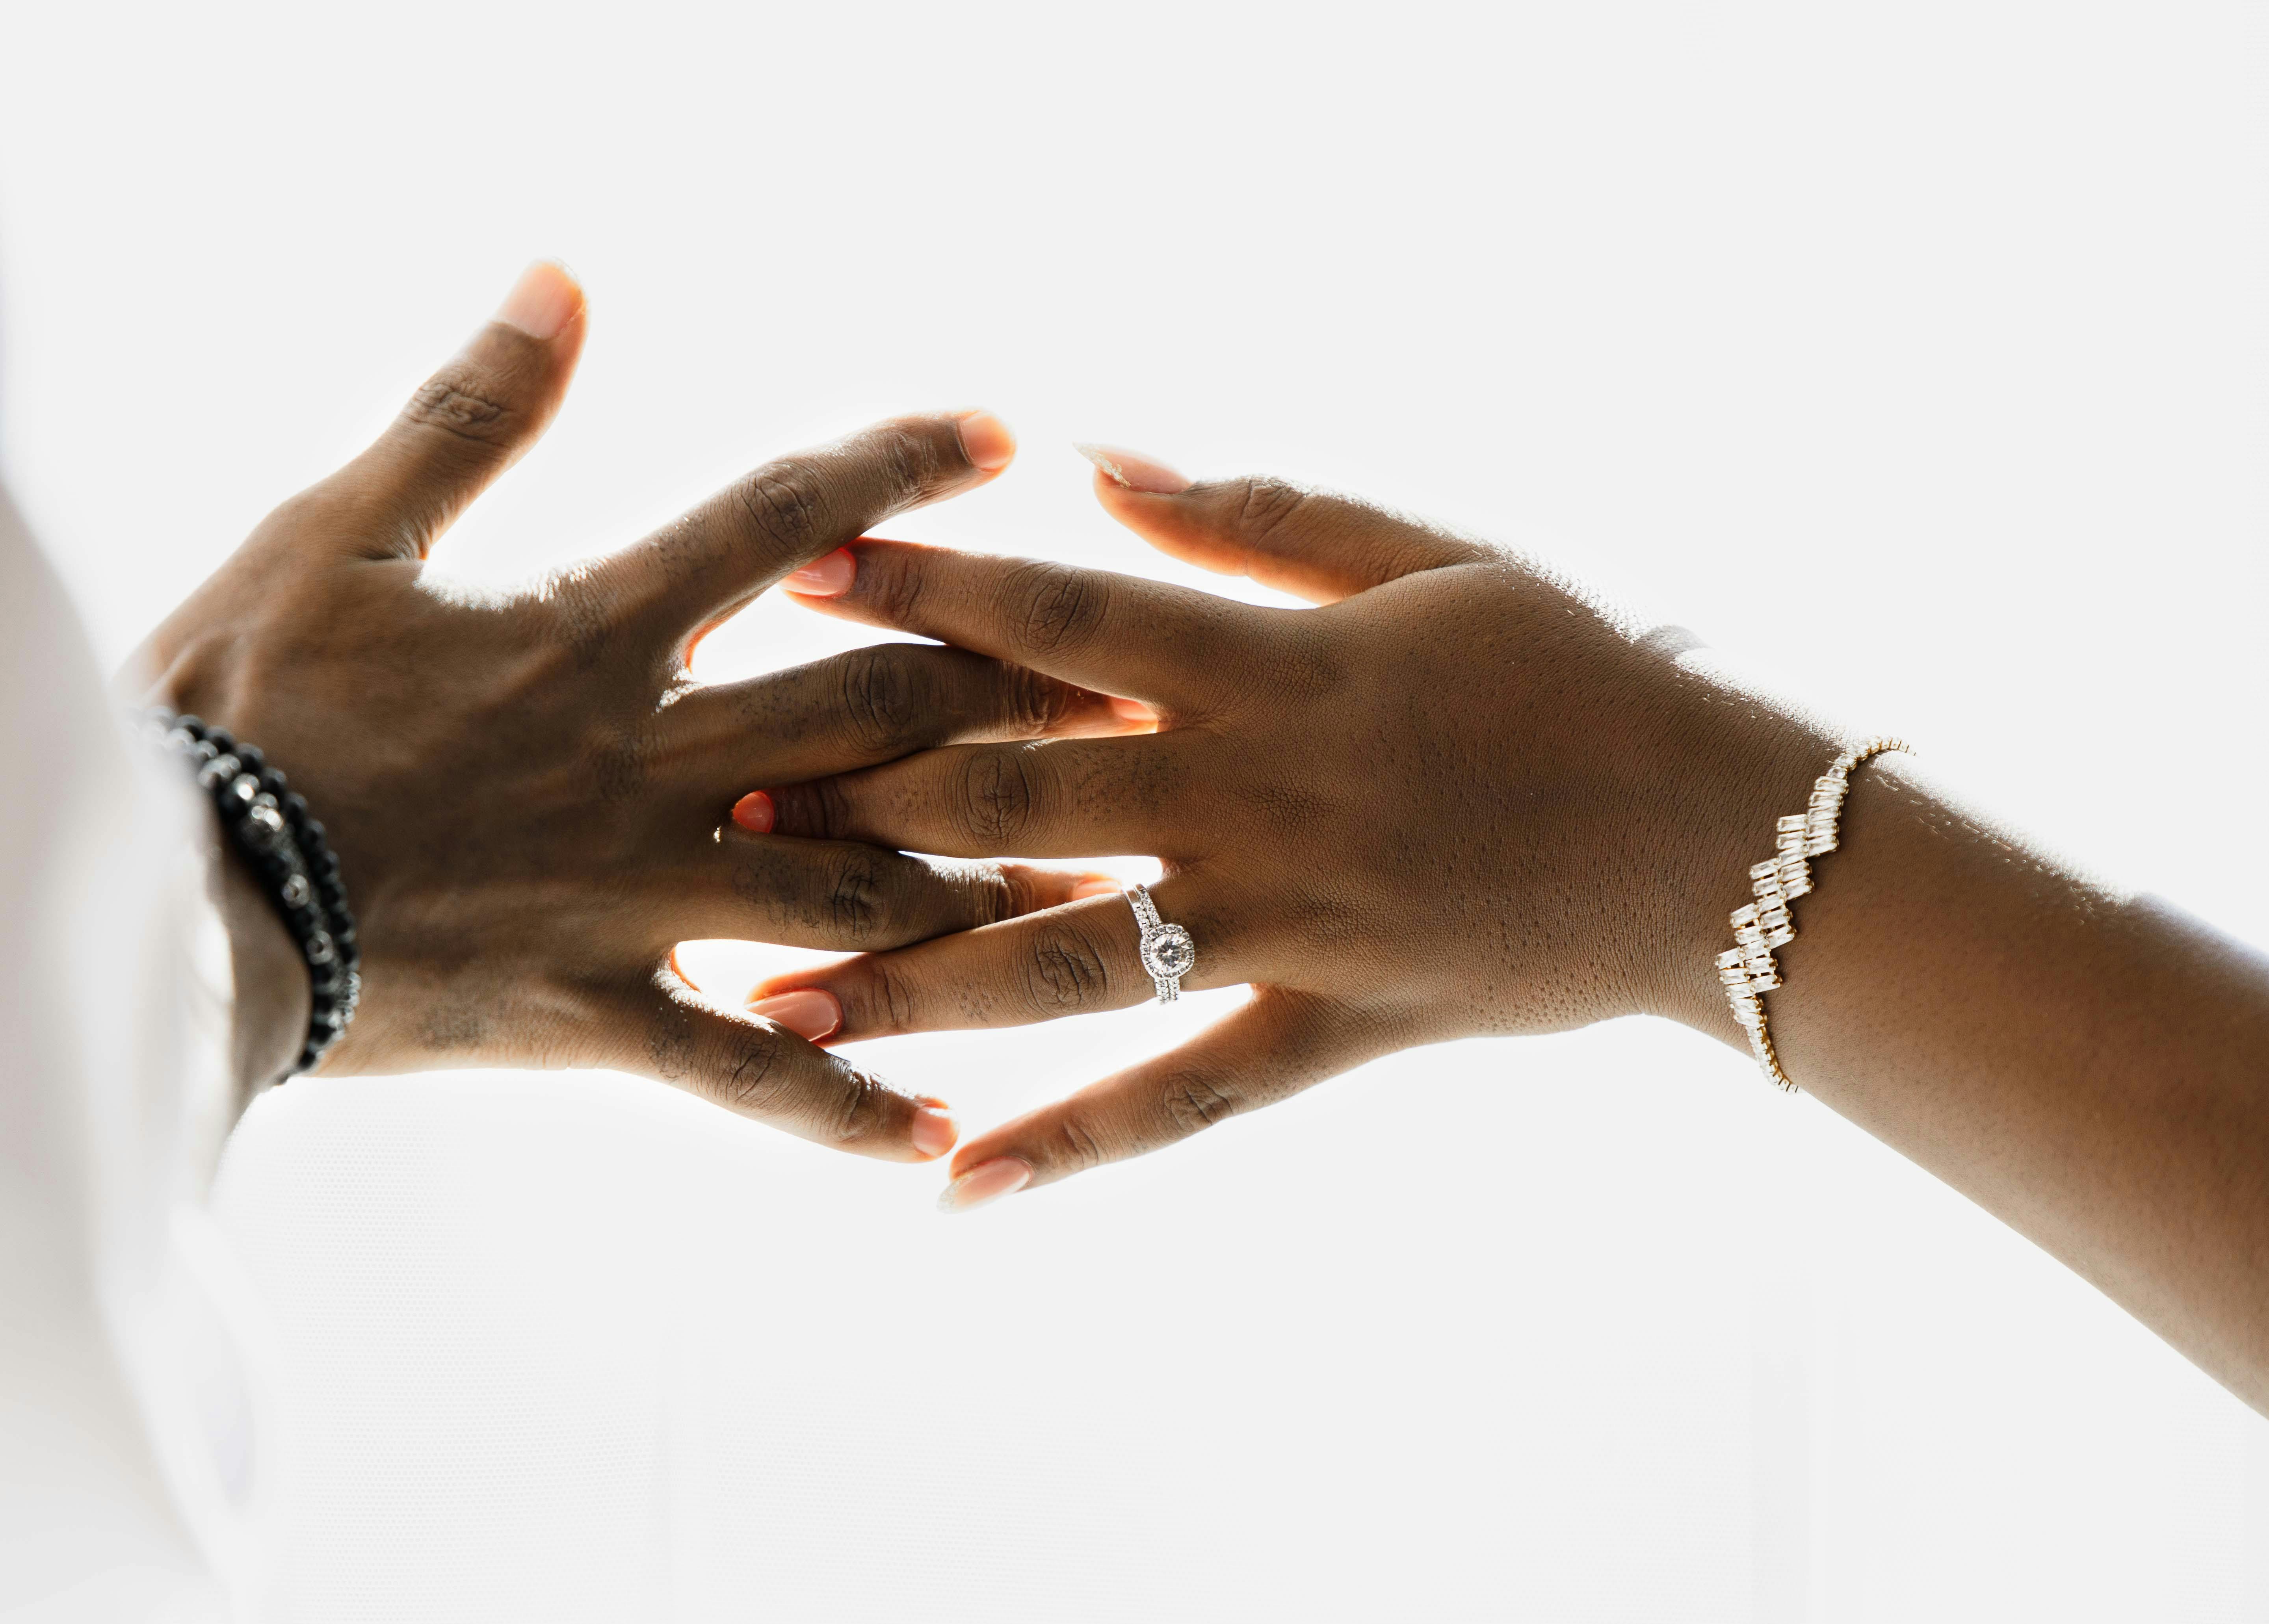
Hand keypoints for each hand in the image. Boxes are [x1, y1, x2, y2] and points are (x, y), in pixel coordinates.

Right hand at [133, 263, 1129, 1158]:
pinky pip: (741, 1075)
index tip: (1005, 437)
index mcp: (594, 634)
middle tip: (1130, 695)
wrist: (168, 888)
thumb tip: (564, 282)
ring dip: (983, 893)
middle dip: (1008, 699)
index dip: (896, 468)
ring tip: (1103, 896)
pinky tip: (941, 1140)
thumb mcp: (341, 530)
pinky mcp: (594, 1014)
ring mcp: (633, 894)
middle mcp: (649, 762)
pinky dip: (837, 1107)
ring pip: (853, 893)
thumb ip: (469, 411)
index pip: (781, 522)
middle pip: (873, 715)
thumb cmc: (243, 704)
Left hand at [747, 447, 1833, 1199]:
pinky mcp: (1329, 1028)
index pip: (1066, 615)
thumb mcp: (1422, 559)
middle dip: (871, 796)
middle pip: (1029, 793)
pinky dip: (1071, 1146)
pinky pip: (1180, 1100)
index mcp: (1277, 669)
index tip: (800, 573)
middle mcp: (1262, 798)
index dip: (928, 589)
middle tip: (725, 809)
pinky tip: (954, 1188)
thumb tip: (1101, 461)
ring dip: (917, 984)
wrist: (1707, 838)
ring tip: (776, 1005)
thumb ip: (1255, 516)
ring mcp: (1293, 926)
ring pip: (1073, 962)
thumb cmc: (1565, 669)